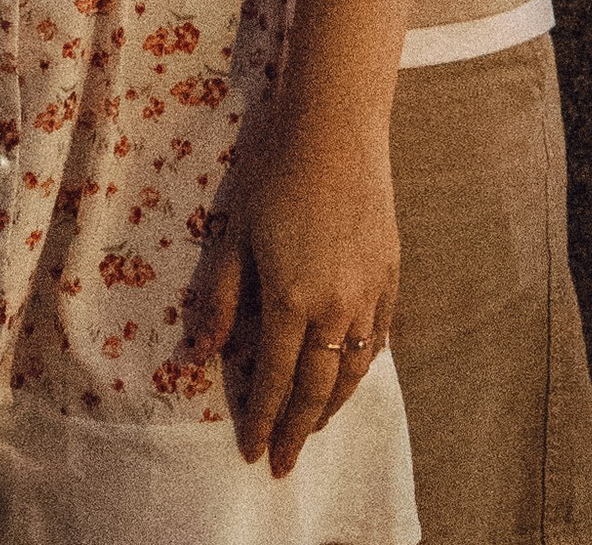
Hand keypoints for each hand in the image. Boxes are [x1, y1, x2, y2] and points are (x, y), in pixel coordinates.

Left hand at [183, 104, 397, 475]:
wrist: (334, 129)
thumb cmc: (274, 174)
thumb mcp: (234, 236)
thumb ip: (221, 301)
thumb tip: (202, 354)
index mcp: (291, 299)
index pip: (276, 379)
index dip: (264, 419)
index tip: (254, 452)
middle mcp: (335, 306)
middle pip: (318, 387)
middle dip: (300, 430)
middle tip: (286, 462)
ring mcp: (369, 292)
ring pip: (354, 369)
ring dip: (333, 405)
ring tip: (316, 427)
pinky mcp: (390, 274)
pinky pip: (380, 337)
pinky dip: (364, 365)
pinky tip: (352, 374)